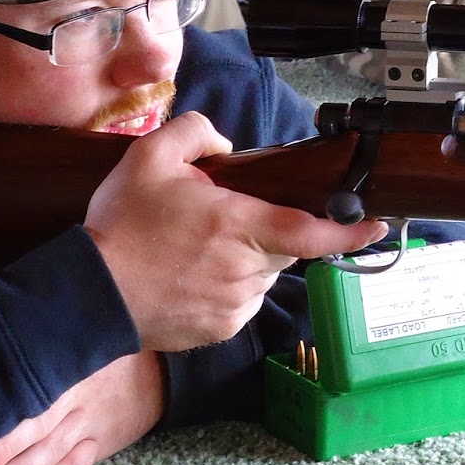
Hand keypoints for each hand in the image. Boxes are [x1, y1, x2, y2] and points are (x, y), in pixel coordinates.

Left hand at [0, 350, 163, 464]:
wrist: (160, 369)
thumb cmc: (102, 349)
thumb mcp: (75, 340)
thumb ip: (40, 349)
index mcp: (68, 367)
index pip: (30, 397)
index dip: (3, 425)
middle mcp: (78, 397)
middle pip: (38, 428)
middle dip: (5, 454)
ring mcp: (91, 424)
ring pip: (53, 453)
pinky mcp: (101, 443)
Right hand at [84, 112, 387, 350]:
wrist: (87, 296)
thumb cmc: (119, 228)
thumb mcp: (148, 158)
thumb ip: (195, 134)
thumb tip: (225, 143)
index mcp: (236, 226)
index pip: (310, 232)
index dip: (349, 232)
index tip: (378, 225)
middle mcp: (244, 271)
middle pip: (282, 247)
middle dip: (262, 230)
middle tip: (214, 220)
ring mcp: (234, 306)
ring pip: (261, 274)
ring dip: (243, 259)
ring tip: (191, 251)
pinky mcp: (221, 331)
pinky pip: (241, 301)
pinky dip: (226, 286)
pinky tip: (188, 277)